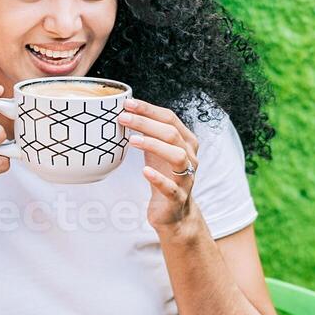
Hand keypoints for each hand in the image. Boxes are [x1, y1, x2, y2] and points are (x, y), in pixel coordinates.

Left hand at [119, 98, 198, 231]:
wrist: (173, 211)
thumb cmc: (164, 174)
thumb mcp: (157, 150)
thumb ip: (149, 132)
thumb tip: (127, 110)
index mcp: (186, 142)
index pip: (170, 119)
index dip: (149, 109)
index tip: (127, 103)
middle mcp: (190, 157)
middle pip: (172, 134)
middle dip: (146, 123)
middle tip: (123, 118)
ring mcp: (186, 178)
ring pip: (177, 156)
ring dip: (154, 145)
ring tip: (132, 141)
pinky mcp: (178, 197)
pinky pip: (171, 187)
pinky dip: (158, 178)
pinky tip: (145, 171)